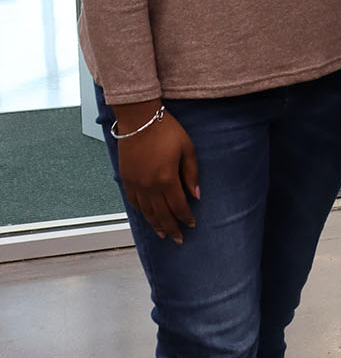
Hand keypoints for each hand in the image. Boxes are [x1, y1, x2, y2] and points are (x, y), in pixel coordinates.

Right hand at [113, 100, 199, 244]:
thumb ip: (192, 173)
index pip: (179, 206)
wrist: (139, 119)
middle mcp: (150, 185)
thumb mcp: (187, 148)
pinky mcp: (126, 179)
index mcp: (167, 179)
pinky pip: (134, 202)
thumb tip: (197, 195)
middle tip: (179, 239)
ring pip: (147, 212)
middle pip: (162, 214)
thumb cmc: (165, 130)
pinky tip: (147, 216)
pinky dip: (142, 212)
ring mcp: (136, 183)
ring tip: (164, 234)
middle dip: (173, 228)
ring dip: (156, 224)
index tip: (192, 224)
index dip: (186, 217)